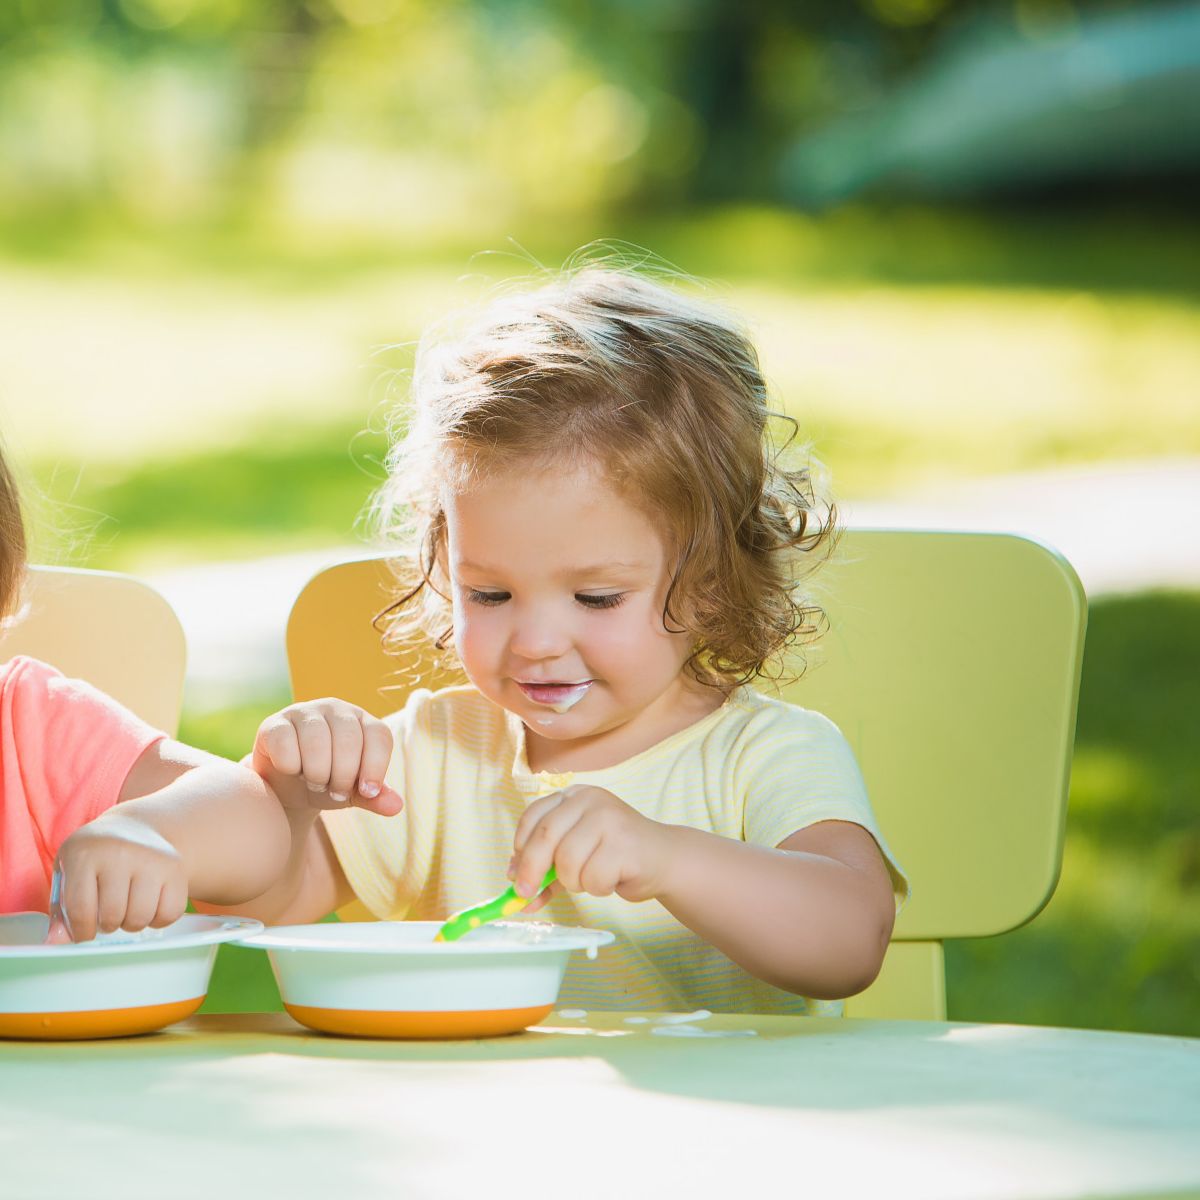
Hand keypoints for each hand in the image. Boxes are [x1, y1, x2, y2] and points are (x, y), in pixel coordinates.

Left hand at [52, 813, 187, 941]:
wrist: (135, 828)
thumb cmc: (96, 857)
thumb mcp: (70, 871)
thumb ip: (61, 908)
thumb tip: (57, 942)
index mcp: (85, 853)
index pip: (80, 909)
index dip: (81, 931)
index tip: (84, 933)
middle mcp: (120, 852)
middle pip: (112, 915)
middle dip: (108, 925)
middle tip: (108, 915)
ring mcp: (152, 858)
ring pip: (141, 917)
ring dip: (132, 924)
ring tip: (127, 910)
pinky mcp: (176, 867)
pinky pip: (170, 912)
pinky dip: (158, 919)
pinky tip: (149, 906)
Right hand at [252, 699, 402, 816]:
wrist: (286, 788)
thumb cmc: (327, 783)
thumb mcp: (353, 792)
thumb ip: (375, 797)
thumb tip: (396, 806)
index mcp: (362, 720)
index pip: (379, 736)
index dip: (375, 767)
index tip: (365, 792)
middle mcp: (335, 709)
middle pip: (349, 740)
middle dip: (344, 776)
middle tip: (336, 792)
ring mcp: (303, 711)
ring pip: (317, 741)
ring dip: (317, 773)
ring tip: (315, 782)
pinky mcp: (274, 723)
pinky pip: (285, 743)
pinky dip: (290, 766)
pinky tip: (292, 770)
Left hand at [509, 785, 672, 910]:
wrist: (665, 859)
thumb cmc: (615, 857)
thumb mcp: (575, 856)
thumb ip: (546, 869)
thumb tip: (514, 889)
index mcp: (573, 796)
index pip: (533, 817)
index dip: (519, 849)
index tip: (514, 876)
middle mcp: (590, 799)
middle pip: (545, 837)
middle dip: (532, 871)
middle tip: (526, 895)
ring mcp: (609, 818)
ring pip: (568, 862)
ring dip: (575, 882)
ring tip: (593, 877)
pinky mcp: (625, 843)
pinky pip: (592, 878)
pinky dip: (597, 889)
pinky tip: (612, 879)